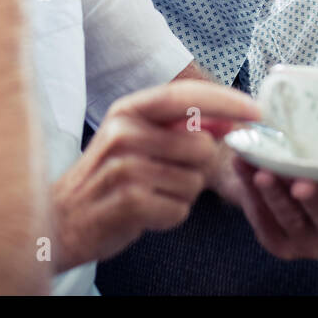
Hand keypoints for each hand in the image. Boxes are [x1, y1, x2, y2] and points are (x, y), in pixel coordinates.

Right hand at [49, 80, 257, 270]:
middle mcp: (124, 132)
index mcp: (128, 110)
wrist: (59, 221)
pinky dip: (169, 216)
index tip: (257, 111)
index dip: (226, 101)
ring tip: (149, 194)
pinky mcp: (129, 201)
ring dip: (181, 194)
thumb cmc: (108, 180)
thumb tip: (230, 121)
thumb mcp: (135, 140)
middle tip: (166, 176)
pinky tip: (143, 213)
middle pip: (201, 145)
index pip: (185, 96)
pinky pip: (180, 209)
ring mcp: (125, 166)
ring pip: (193, 181)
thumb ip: (178, 128)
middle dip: (197, 167)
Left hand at [214, 154, 317, 260]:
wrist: (286, 188)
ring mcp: (307, 243)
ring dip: (275, 195)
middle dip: (313, 199)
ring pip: (290, 219)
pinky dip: (251, 193)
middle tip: (301, 184)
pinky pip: (263, 219)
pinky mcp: (279, 244)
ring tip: (262, 174)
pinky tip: (242, 167)